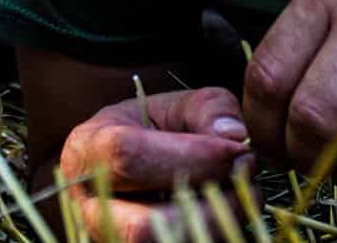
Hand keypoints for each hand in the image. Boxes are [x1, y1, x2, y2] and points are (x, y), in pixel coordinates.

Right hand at [58, 87, 252, 242]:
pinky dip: (213, 237)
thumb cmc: (151, 129)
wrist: (130, 162)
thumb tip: (235, 136)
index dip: (192, 157)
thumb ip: (207, 108)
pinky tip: (228, 216)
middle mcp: (89, 205)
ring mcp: (108, 238)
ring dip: (216, 229)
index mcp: (88, 149)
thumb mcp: (174, 105)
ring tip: (243, 198)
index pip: (129, 157)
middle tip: (248, 180)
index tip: (239, 152)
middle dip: (208, 206)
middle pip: (142, 226)